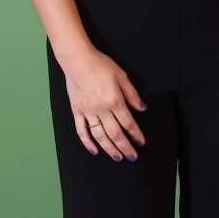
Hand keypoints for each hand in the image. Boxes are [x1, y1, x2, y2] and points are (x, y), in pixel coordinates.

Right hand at [59, 46, 146, 160]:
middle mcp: (101, 109)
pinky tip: (95, 150)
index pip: (128, 123)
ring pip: (100, 136)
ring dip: (110, 149)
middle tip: (132, 156)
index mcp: (114, 100)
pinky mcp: (76, 111)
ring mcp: (87, 112)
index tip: (141, 142)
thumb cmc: (100, 65)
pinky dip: (87, 143)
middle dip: (125, 147)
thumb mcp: (121, 76)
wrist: (77, 60)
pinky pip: (82, 131)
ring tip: (118, 157)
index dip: (136, 134)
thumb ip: (132, 94)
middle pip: (115, 134)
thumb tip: (141, 108)